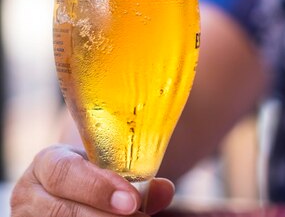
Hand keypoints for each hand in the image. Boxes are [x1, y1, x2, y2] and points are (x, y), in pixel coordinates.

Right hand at [10, 145, 174, 215]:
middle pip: (63, 211)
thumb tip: (164, 190)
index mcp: (47, 162)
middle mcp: (29, 193)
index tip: (132, 201)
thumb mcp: (110, 166)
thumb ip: (137, 176)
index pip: (64, 172)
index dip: (98, 188)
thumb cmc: (95, 172)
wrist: (71, 186)